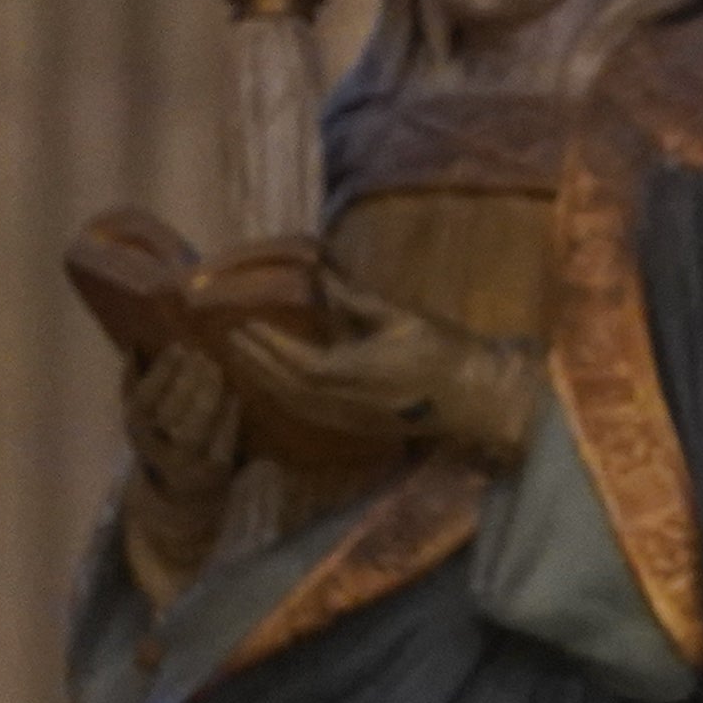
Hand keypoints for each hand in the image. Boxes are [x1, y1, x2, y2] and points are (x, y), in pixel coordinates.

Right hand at [123, 342, 242, 501]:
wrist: (179, 498)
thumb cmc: (161, 444)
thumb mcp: (141, 419)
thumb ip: (133, 384)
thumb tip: (132, 346)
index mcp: (137, 430)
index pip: (144, 398)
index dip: (162, 372)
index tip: (179, 347)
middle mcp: (157, 449)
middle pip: (172, 411)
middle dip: (189, 380)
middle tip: (204, 355)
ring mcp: (188, 463)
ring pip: (197, 427)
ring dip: (209, 395)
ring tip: (218, 369)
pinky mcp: (215, 472)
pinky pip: (223, 441)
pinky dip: (229, 417)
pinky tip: (235, 395)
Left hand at [219, 261, 541, 463]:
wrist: (472, 398)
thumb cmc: (441, 352)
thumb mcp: (400, 318)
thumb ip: (355, 301)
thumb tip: (321, 276)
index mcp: (352, 373)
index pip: (295, 360)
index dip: (266, 343)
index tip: (242, 322)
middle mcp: (342, 402)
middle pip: (284, 386)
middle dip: (255, 362)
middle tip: (230, 338)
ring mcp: (348, 419)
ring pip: (292, 404)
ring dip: (264, 381)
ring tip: (244, 358)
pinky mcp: (356, 426)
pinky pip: (306, 412)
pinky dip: (284, 395)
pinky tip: (275, 382)